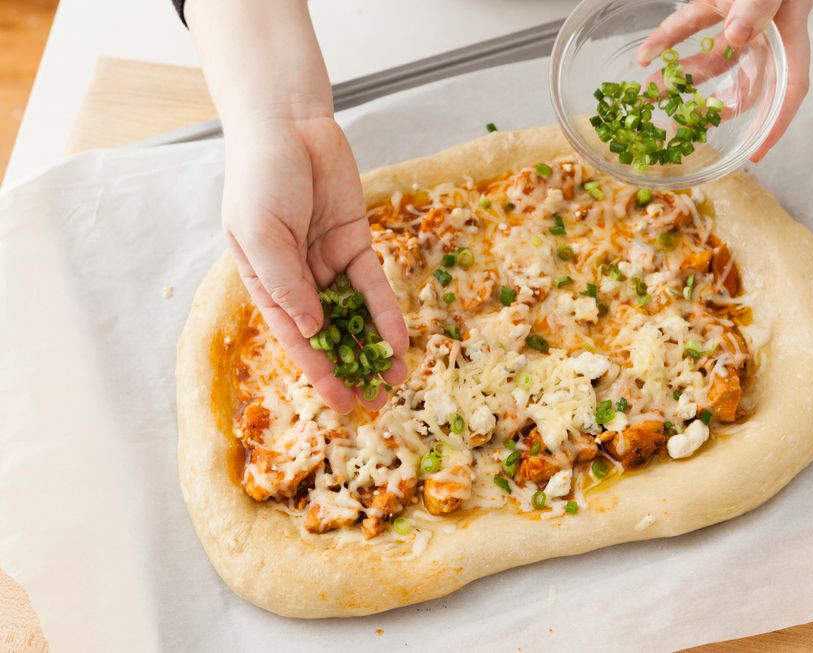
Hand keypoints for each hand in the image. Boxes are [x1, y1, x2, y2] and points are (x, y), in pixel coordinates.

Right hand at [222, 116, 408, 412]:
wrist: (289, 126)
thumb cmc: (261, 178)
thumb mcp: (260, 235)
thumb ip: (286, 284)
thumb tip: (314, 330)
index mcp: (267, 285)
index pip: (296, 340)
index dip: (319, 374)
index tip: (340, 406)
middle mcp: (300, 282)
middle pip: (330, 336)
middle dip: (352, 371)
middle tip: (376, 405)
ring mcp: (329, 265)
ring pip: (356, 317)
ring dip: (375, 349)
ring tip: (396, 381)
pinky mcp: (357, 245)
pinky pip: (374, 287)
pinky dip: (387, 313)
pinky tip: (400, 340)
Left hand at [638, 0, 812, 160]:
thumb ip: (758, 6)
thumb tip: (738, 36)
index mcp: (788, 31)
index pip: (791, 88)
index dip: (777, 123)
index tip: (757, 153)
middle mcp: (761, 30)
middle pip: (743, 80)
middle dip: (713, 108)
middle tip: (685, 133)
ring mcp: (733, 17)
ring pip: (707, 58)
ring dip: (679, 78)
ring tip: (650, 99)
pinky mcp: (711, 1)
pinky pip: (685, 26)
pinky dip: (663, 40)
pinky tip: (642, 57)